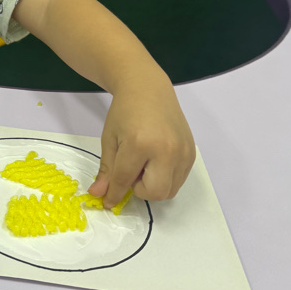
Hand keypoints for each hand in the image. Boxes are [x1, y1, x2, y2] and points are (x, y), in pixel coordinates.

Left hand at [87, 80, 194, 206]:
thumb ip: (107, 169)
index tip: (108, 201)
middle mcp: (166, 150)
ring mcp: (182, 152)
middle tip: (132, 171)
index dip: (114, 193)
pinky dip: (165, 178)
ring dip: (153, 185)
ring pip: (170, 190)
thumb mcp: (110, 139)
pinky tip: (156, 160)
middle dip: (140, 190)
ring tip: (144, 163)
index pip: (126, 180)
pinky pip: (179, 179)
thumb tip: (99, 194)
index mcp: (140, 144)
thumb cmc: (124, 111)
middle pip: (156, 193)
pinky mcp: (191, 153)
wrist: (148, 89)